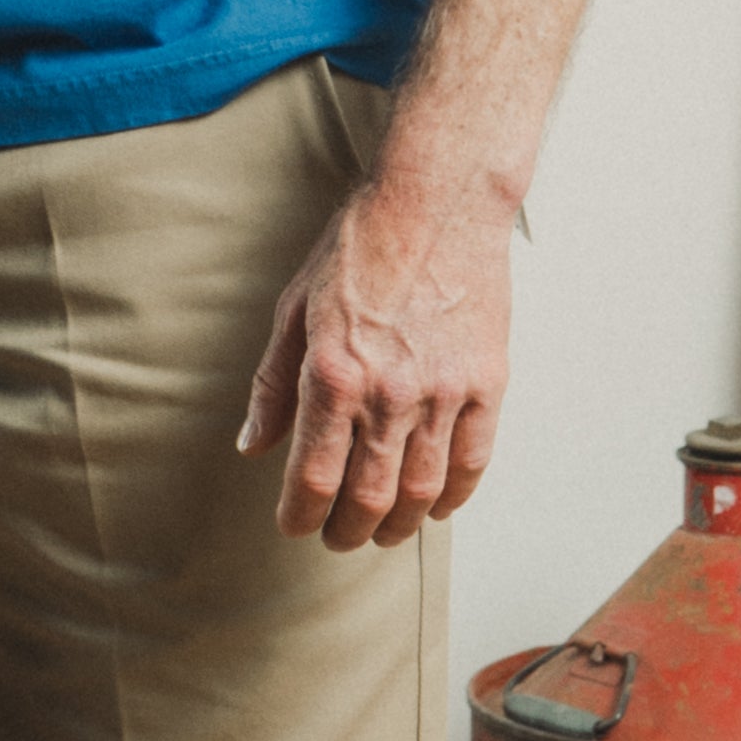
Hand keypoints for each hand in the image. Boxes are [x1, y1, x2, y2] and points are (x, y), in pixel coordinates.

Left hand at [239, 169, 513, 550]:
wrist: (436, 203)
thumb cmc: (360, 248)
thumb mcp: (294, 311)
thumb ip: (274, 385)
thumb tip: (253, 444)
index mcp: (334, 374)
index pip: (314, 477)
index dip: (301, 515)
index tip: (295, 525)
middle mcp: (390, 392)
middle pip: (369, 497)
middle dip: (348, 531)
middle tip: (338, 537)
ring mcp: (444, 391)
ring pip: (422, 490)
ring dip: (400, 524)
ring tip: (383, 530)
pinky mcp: (486, 382)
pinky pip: (473, 460)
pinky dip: (453, 494)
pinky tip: (437, 504)